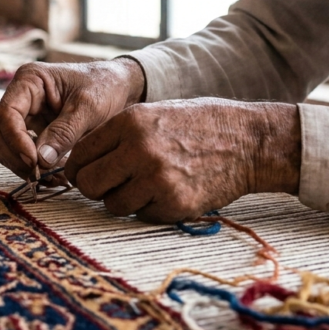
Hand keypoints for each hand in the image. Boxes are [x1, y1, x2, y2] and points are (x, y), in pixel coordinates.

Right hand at [0, 59, 145, 181]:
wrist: (121, 87)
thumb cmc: (106, 86)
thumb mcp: (89, 107)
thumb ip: (64, 132)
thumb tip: (41, 160)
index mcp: (29, 80)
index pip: (7, 114)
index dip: (15, 141)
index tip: (34, 162)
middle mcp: (21, 97)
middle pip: (0, 133)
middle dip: (17, 157)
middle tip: (40, 175)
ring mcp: (27, 115)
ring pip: (7, 148)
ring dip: (25, 167)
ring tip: (53, 179)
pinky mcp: (35, 132)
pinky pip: (24, 154)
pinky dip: (35, 168)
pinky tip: (55, 176)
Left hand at [63, 99, 300, 221]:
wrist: (249, 142)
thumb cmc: (198, 126)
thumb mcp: (153, 114)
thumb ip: (117, 135)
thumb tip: (79, 161)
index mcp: (129, 122)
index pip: (79, 155)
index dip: (79, 168)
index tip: (85, 174)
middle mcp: (138, 149)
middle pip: (88, 184)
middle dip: (95, 188)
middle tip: (110, 185)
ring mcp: (156, 178)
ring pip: (112, 205)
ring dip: (123, 201)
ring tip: (144, 186)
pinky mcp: (174, 203)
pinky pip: (142, 216)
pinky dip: (150, 209)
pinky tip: (167, 192)